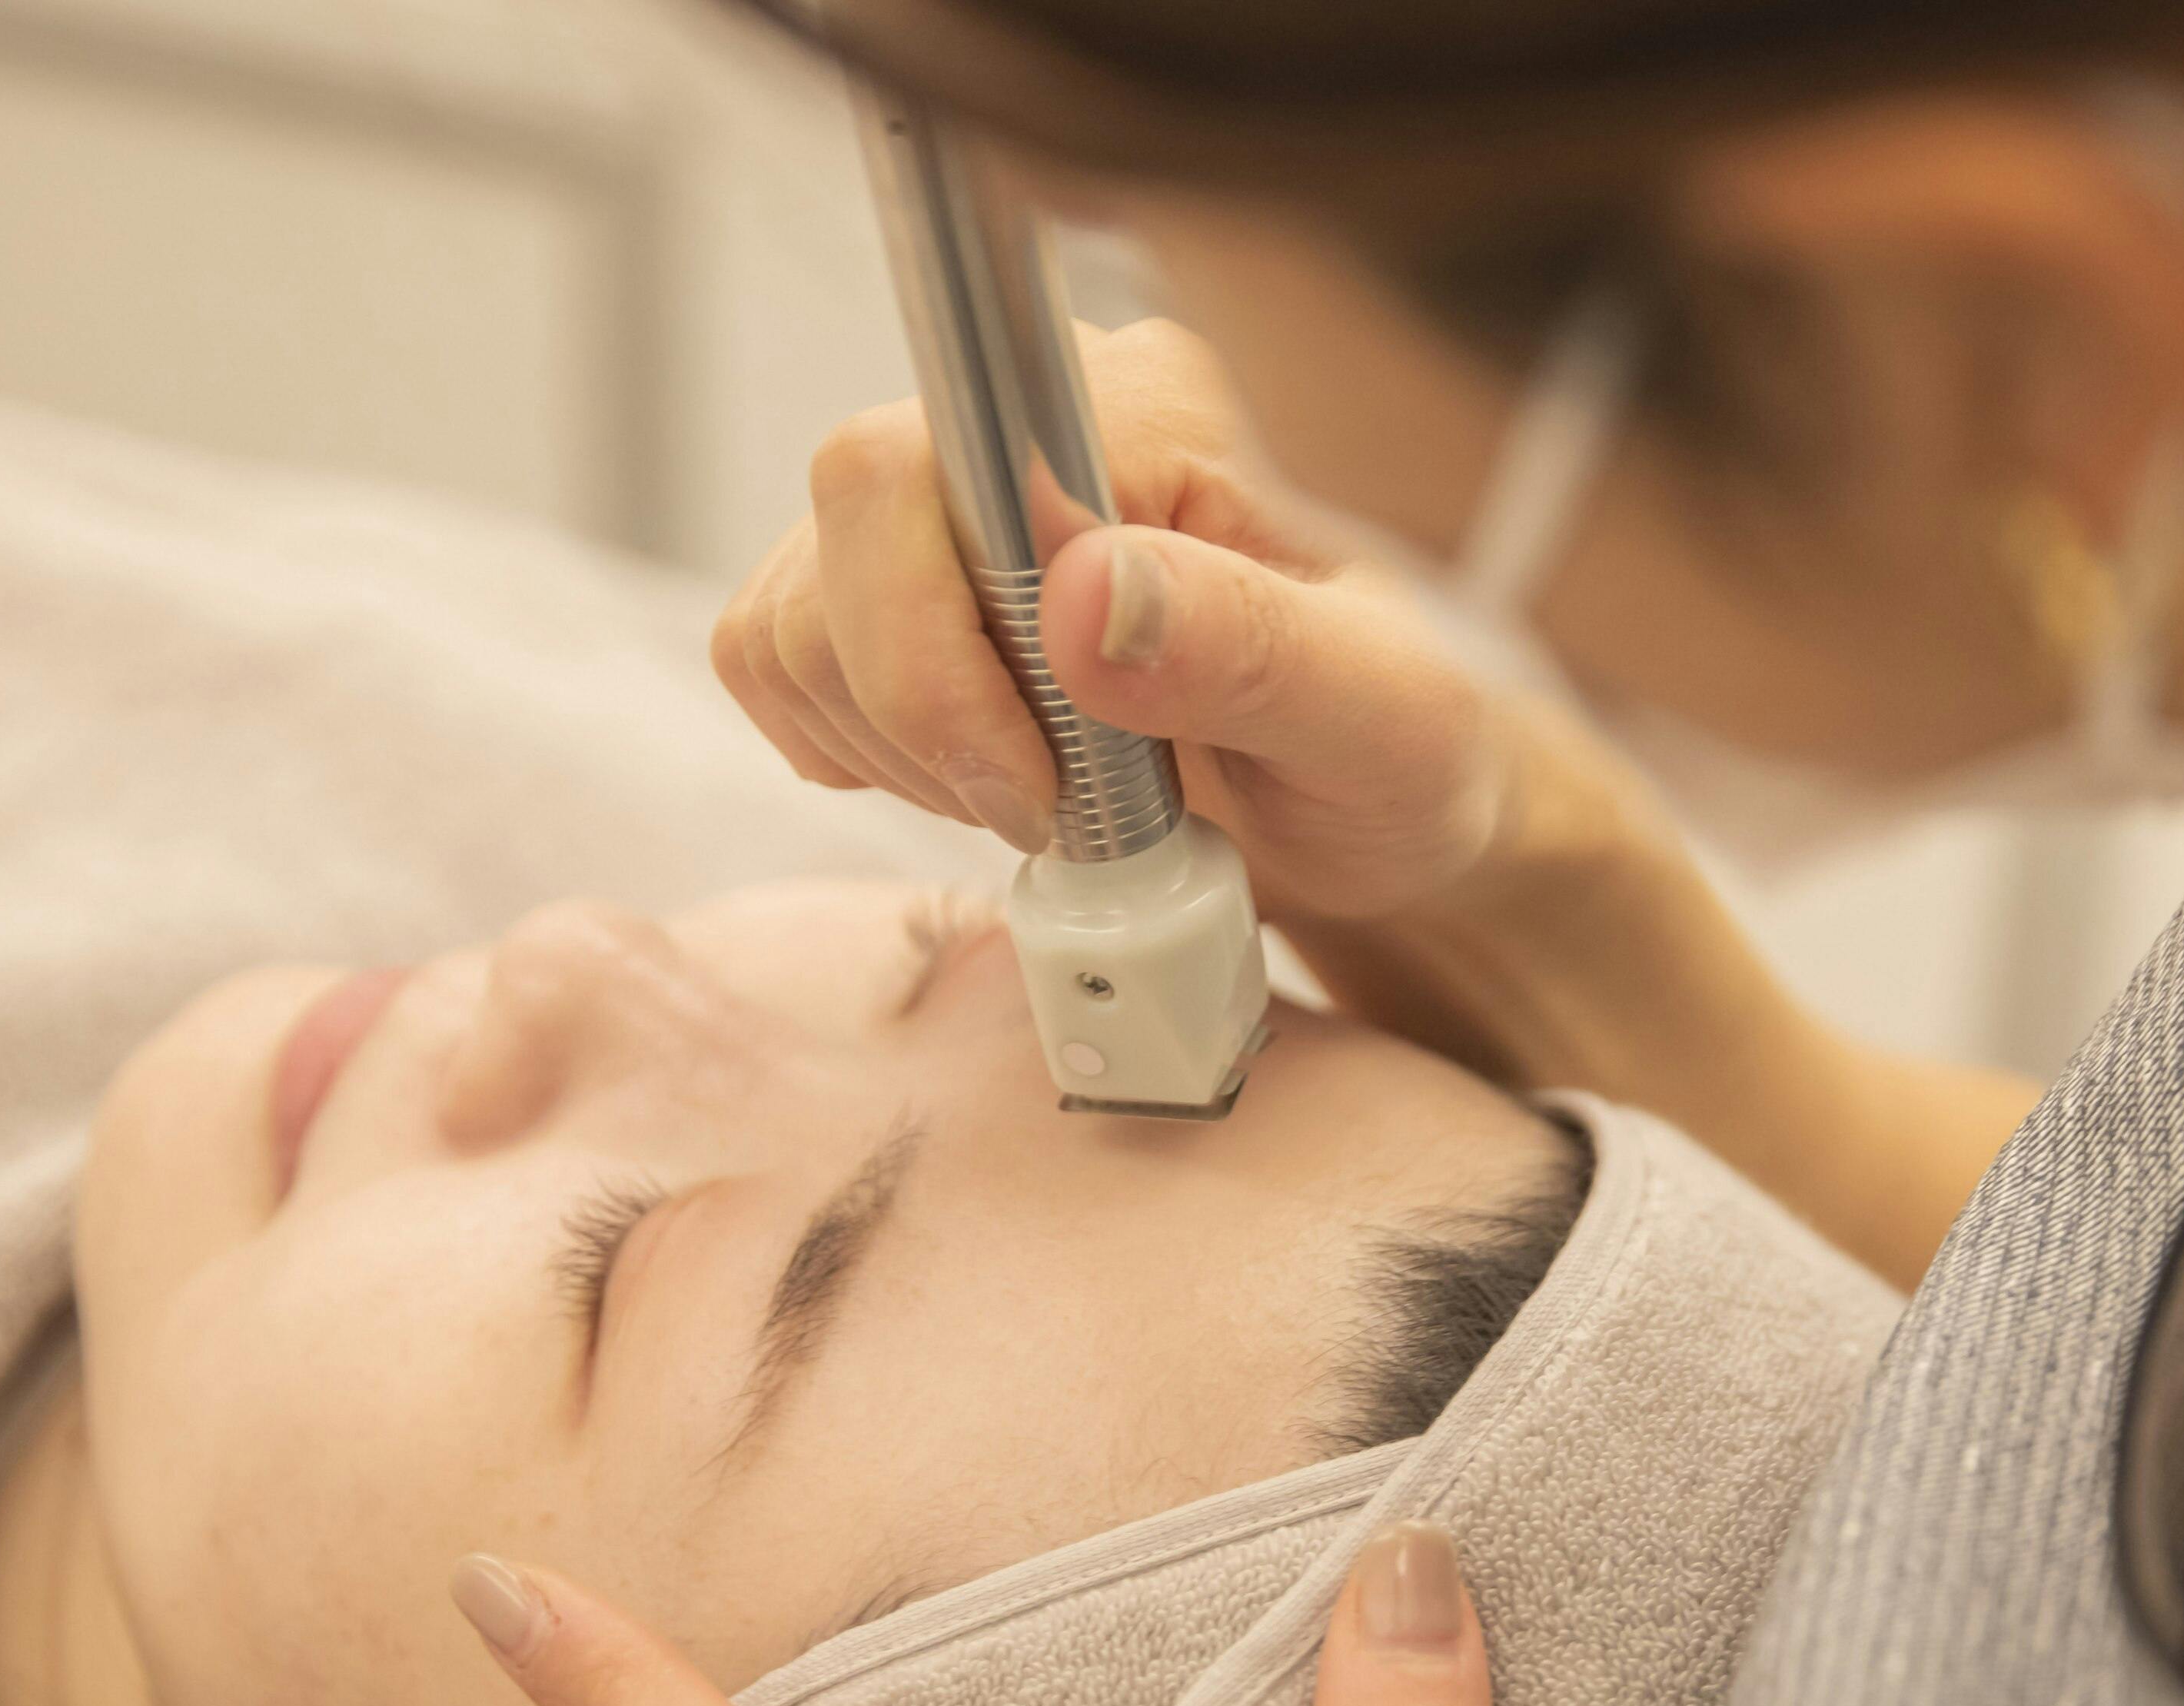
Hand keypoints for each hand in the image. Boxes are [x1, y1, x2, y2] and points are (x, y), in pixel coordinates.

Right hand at [714, 317, 1582, 920]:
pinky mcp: (904, 582)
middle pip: (843, 521)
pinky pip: (779, 657)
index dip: (937, 641)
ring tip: (1046, 798)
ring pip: (793, 609)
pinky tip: (989, 775)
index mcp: (1160, 415)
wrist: (1382, 811)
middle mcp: (1041, 422)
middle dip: (923, 712)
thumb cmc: (1404, 761)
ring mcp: (959, 498)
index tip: (1049, 774)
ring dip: (899, 746)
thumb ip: (1248, 650)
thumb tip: (1082, 594)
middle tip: (1058, 812)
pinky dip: (861, 748)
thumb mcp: (1383, 725)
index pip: (929, 460)